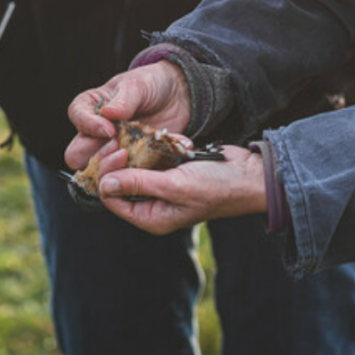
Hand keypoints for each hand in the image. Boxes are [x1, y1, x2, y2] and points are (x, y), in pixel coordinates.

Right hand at [63, 61, 190, 171]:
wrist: (177, 96)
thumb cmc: (151, 84)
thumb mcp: (138, 85)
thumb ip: (124, 99)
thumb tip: (108, 113)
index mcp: (91, 107)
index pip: (77, 116)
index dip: (89, 126)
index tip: (110, 130)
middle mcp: (95, 133)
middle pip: (77, 154)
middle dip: (96, 157)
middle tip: (120, 150)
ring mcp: (112, 151)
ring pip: (99, 172)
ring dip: (116, 169)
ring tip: (139, 157)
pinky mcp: (131, 164)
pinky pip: (128, 176)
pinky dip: (143, 171)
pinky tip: (161, 155)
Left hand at [97, 144, 268, 235]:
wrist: (250, 175)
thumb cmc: (217, 187)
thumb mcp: (175, 186)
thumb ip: (138, 184)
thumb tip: (104, 185)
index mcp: (150, 217)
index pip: (111, 198)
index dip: (108, 174)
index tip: (119, 151)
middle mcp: (153, 204)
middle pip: (119, 180)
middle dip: (120, 159)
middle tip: (124, 139)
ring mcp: (163, 186)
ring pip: (135, 164)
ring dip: (142, 148)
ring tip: (154, 138)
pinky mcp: (172, 169)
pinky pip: (154, 155)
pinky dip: (159, 144)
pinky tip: (173, 140)